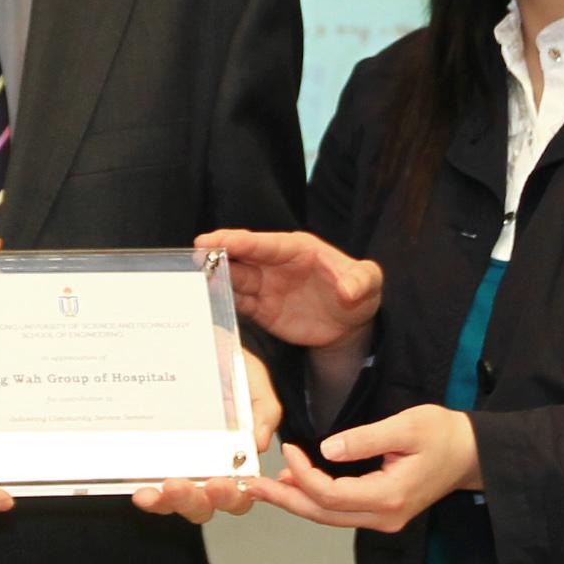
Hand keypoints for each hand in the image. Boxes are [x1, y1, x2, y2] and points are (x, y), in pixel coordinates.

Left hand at [130, 349, 282, 522]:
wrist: (196, 341)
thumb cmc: (226, 363)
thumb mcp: (252, 379)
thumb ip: (264, 410)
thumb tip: (259, 443)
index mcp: (235, 457)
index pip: (239, 493)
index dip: (232, 497)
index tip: (222, 483)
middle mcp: (206, 468)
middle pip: (204, 504)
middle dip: (194, 501)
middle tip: (182, 486)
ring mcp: (176, 467)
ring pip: (173, 501)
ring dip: (166, 502)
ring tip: (157, 490)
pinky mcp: (149, 460)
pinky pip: (147, 485)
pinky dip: (146, 493)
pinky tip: (139, 487)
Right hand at [195, 228, 382, 349]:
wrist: (350, 324)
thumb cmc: (360, 292)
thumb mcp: (369, 282)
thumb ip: (360, 281)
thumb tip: (348, 291)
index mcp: (297, 249)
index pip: (264, 244)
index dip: (240, 242)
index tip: (215, 239)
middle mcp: (276, 265)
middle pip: (242, 258)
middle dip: (218, 254)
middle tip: (194, 254)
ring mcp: (267, 288)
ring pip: (235, 280)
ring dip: (216, 278)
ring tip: (194, 279)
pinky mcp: (262, 311)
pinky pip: (239, 305)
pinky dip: (223, 302)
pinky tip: (207, 301)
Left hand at [247, 406, 479, 536]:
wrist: (471, 454)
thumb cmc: (443, 434)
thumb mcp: (407, 426)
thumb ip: (366, 439)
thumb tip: (326, 449)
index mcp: (389, 496)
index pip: (332, 495)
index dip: (304, 474)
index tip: (289, 449)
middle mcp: (384, 516)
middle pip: (323, 514)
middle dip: (286, 499)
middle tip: (252, 487)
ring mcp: (383, 519)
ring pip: (330, 516)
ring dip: (298, 500)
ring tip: (267, 485)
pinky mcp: (382, 512)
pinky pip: (341, 511)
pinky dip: (316, 499)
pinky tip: (297, 483)